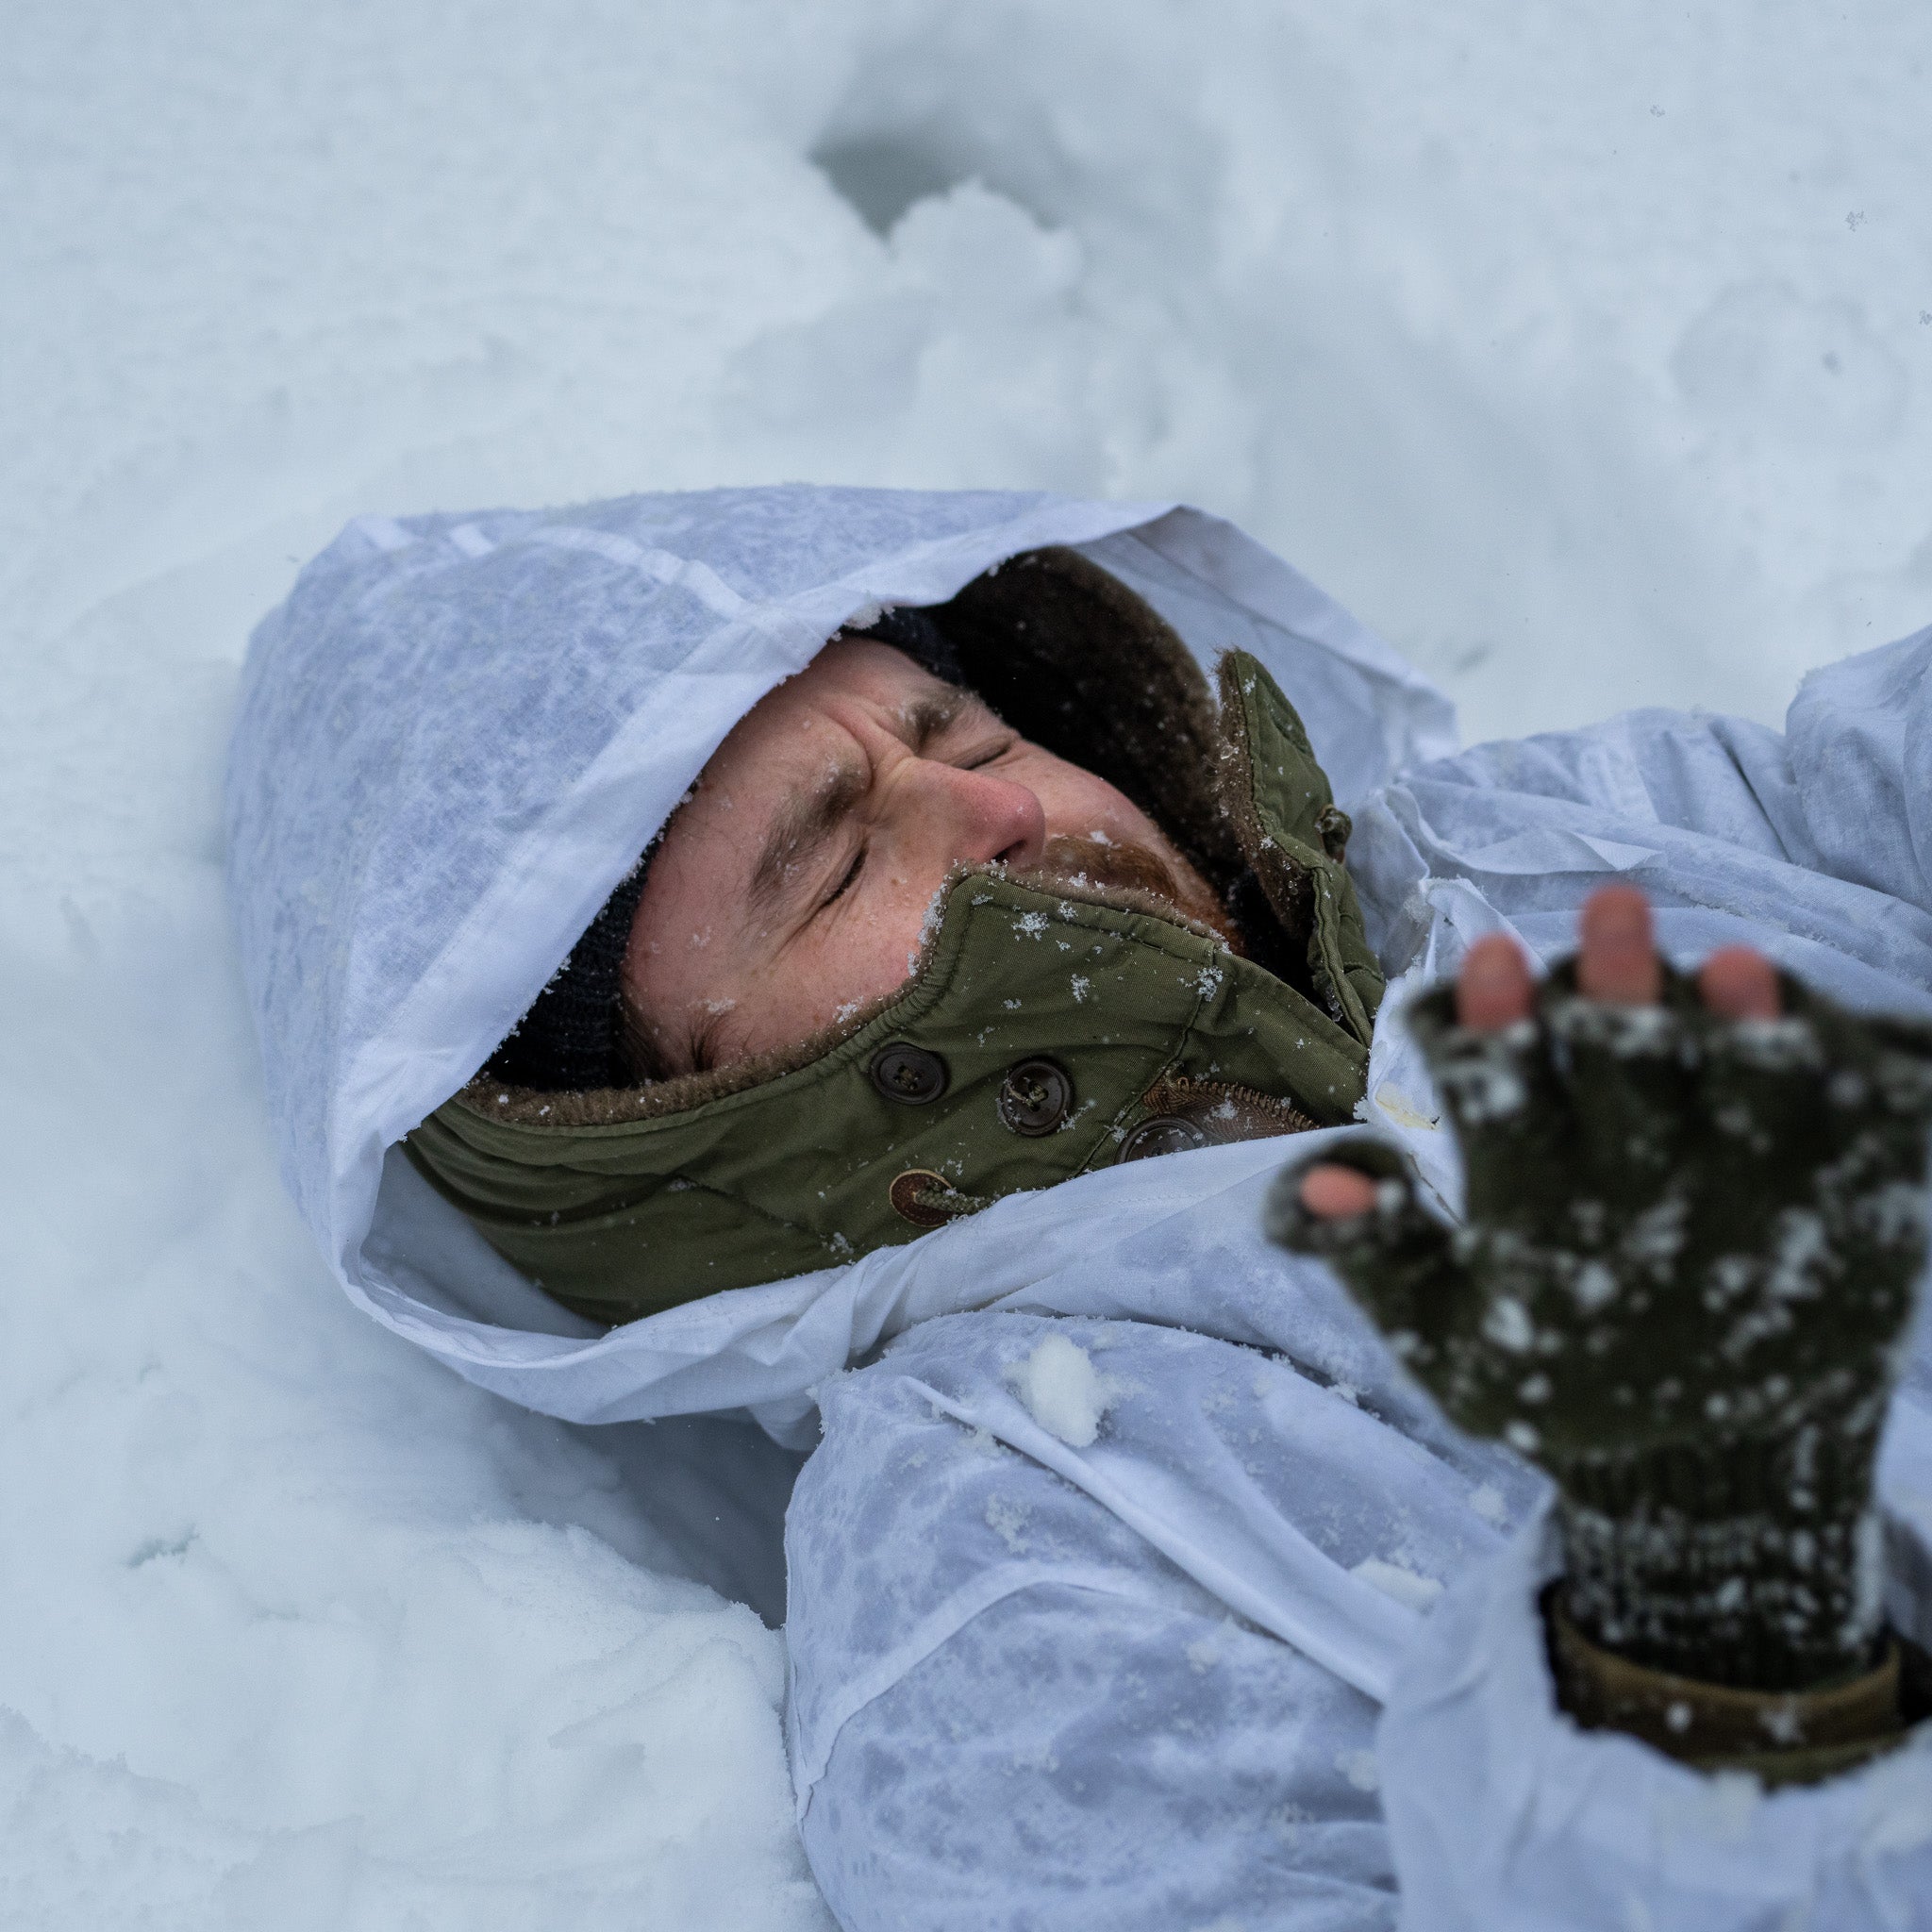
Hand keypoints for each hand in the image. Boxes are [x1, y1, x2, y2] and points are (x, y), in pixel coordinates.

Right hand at [1265, 884, 1931, 1689]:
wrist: (1730, 1466)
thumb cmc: (1564, 1368)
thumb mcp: (1444, 1341)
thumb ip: (1374, 1253)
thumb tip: (1322, 1172)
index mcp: (1543, 1247)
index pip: (1506, 1119)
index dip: (1494, 1034)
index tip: (1489, 957)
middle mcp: (1656, 1225)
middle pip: (1634, 1087)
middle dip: (1619, 993)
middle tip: (1614, 903)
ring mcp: (1769, 1216)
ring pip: (1756, 1099)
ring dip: (1741, 1026)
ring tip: (1732, 963)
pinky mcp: (1859, 1212)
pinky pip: (1859, 1119)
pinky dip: (1836, 1054)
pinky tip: (1784, 997)